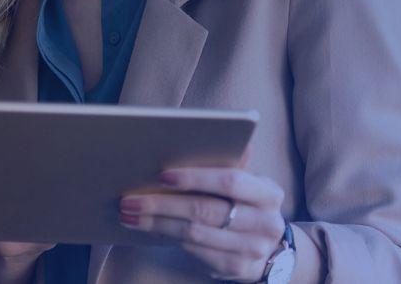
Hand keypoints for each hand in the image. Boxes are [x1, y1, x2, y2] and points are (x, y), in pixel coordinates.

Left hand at [119, 166, 287, 280]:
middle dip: (162, 204)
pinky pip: (196, 252)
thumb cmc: (246, 206)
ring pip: (195, 234)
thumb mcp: (246, 184)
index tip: (161, 174)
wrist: (270, 248)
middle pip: (206, 211)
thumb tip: (213, 131)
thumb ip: (229, 163)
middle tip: (130, 200)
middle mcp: (266, 223)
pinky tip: (147, 229)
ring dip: (157, 224)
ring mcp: (254, 249)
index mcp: (269, 193)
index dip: (195, 177)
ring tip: (130, 215)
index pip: (231, 181)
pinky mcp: (239, 268)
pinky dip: (167, 238)